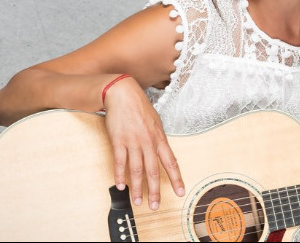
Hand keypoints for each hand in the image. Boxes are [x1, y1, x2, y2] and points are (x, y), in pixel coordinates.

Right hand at [102, 76, 183, 209]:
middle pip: (154, 171)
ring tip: (138, 201)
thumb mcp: (156, 122)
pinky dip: (120, 175)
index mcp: (160, 139)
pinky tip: (121, 185)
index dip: (176, 178)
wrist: (123, 94)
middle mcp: (148, 142)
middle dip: (155, 191)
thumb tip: (162, 152)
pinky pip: (120, 162)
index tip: (180, 192)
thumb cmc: (139, 107)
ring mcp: (133, 142)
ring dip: (137, 188)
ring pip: (137, 170)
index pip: (171, 162)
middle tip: (155, 206)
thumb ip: (158, 139)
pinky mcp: (119, 141)